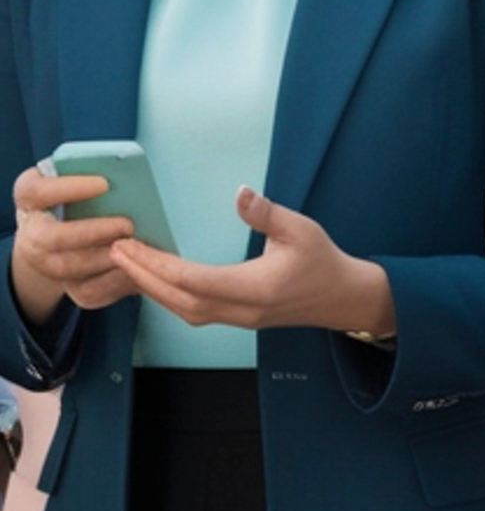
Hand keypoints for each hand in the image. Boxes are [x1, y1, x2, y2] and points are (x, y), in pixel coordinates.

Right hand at [10, 166, 135, 322]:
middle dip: (92, 232)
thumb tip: (130, 165)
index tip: (104, 183)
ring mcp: (46, 265)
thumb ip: (98, 168)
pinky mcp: (70, 287)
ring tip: (137, 245)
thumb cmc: (82, 192)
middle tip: (128, 224)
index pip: (36, 191)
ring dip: (107, 260)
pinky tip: (141, 266)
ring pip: (70, 271)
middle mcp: (31, 234)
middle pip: (50, 239)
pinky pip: (91, 291)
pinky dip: (118, 281)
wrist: (70, 231)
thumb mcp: (82, 174)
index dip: (68, 188)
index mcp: (31, 197)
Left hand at [111, 186, 393, 334]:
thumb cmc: (323, 260)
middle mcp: (240, 310)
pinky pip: (193, 311)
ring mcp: (237, 319)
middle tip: (116, 253)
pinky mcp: (237, 318)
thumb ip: (267, 213)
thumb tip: (240, 191)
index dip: (161, 265)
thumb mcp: (301, 228)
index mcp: (255, 288)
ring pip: (183, 311)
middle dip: (144, 278)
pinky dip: (169, 296)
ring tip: (129, 264)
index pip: (196, 280)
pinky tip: (159, 280)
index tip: (133, 246)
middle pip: (180, 301)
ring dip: (153, 289)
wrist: (341, 297)